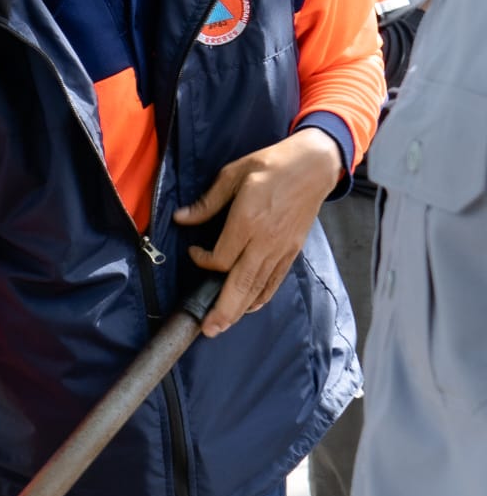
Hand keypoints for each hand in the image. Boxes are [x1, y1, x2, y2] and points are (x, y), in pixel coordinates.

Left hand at [175, 128, 344, 337]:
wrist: (314, 166)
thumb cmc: (272, 165)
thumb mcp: (233, 174)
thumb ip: (208, 202)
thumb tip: (181, 218)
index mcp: (249, 221)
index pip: (222, 258)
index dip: (204, 262)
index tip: (195, 253)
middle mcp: (266, 240)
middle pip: (241, 284)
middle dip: (223, 310)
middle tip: (208, 330)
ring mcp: (282, 248)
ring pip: (259, 287)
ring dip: (240, 309)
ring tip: (223, 326)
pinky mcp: (293, 251)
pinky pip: (275, 280)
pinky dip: (262, 297)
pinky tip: (250, 306)